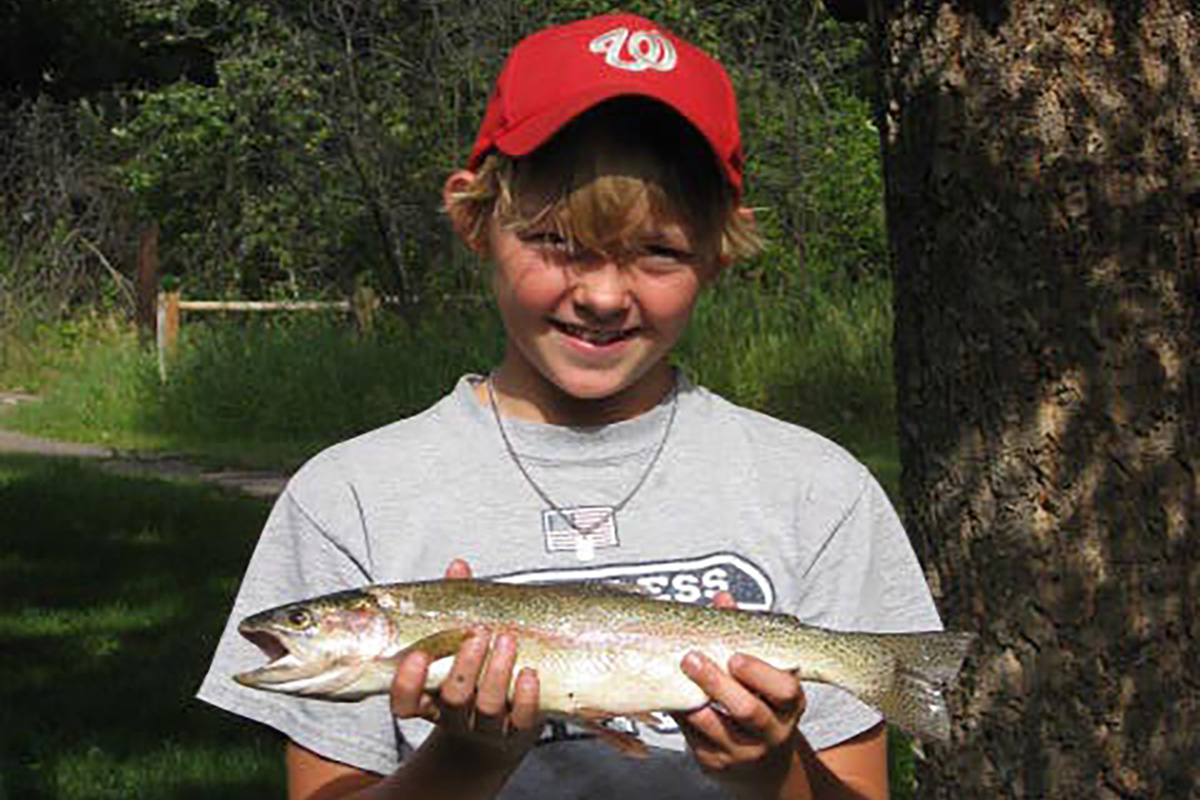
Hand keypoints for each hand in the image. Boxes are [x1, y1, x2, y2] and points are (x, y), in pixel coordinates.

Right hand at [389, 560, 542, 762]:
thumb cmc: (474, 677)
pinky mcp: (517, 731)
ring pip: (488, 706)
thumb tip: (458, 567)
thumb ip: (455, 606)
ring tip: (507, 640)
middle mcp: (455, 714)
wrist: (499, 728)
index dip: (406, 683)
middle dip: (464, 666)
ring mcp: (486, 726)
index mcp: (431, 697)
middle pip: (453, 698)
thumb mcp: (458, 644)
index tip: (416, 655)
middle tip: (477, 634)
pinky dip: (526, 697)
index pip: (405, 701)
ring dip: (497, 672)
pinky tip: (529, 674)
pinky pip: (521, 719)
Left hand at [673, 592, 806, 796]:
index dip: (760, 674)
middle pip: (748, 711)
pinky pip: (694, 739)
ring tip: (676, 675)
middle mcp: (772, 731)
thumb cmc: (762, 703)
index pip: (784, 690)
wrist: (764, 763)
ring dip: (693, 700)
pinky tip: (670, 695)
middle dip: (718, 684)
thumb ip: (743, 636)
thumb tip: (723, 599)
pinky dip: (681, 716)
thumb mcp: (763, 675)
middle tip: (692, 659)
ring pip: (717, 728)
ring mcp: (745, 751)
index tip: (735, 657)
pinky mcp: (717, 763)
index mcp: (788, 703)